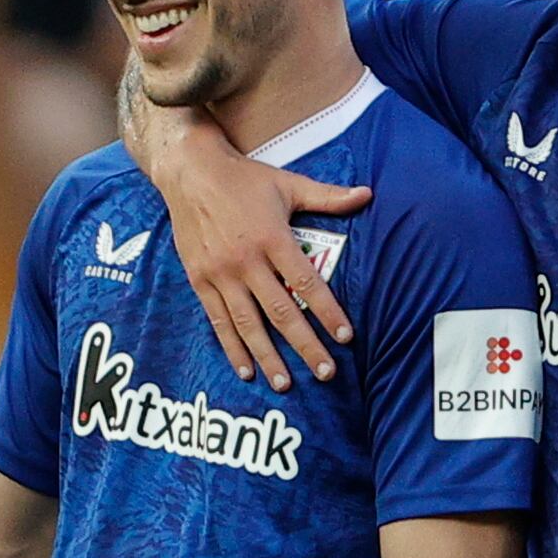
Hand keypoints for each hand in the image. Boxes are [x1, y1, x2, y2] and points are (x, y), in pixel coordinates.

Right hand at [157, 128, 370, 389]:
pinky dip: (232, 348)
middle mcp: (246, 260)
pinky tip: (246, 370)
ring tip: (285, 384)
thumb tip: (367, 195)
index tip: (345, 337)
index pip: (306, 283)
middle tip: (325, 373)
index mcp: (272, 237)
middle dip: (305, 346)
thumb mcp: (288, 184)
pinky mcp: (200, 280)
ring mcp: (221, 274)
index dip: (327, 312)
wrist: (190, 173)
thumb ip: (327, 197)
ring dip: (268, 357)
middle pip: (281, 312)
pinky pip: (219, 321)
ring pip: (248, 324)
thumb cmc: (244, 179)